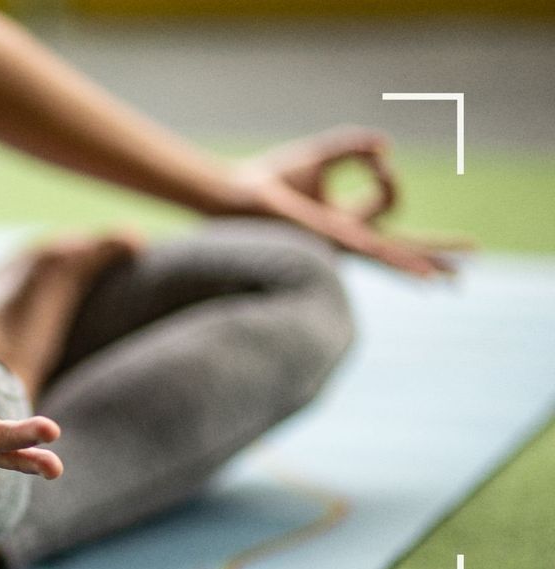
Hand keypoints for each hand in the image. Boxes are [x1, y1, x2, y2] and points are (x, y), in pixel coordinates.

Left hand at [229, 126, 468, 276]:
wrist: (238, 193)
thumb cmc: (271, 180)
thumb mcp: (321, 155)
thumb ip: (354, 147)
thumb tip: (384, 147)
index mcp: (347, 220)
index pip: (390, 205)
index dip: (389, 175)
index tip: (375, 157)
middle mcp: (347, 237)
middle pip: (402, 246)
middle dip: (436, 251)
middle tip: (472, 258)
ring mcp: (340, 243)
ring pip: (391, 256)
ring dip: (423, 264)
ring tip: (453, 279)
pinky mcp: (330, 240)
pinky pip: (372, 250)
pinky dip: (398, 260)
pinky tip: (420, 273)